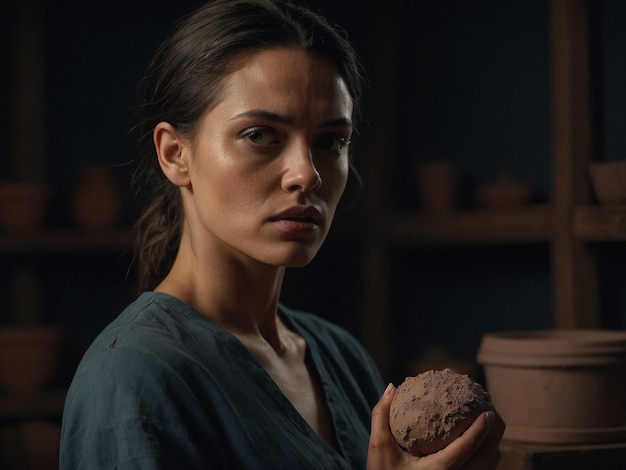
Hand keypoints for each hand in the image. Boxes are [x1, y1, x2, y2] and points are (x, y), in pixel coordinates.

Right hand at [367, 383, 504, 469]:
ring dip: (492, 446)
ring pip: (488, 468)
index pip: (466, 449)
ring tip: (490, 425)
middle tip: (492, 413)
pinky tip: (479, 441)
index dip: (480, 430)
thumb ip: (381, 416)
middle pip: (487, 459)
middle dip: (495, 435)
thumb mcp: (378, 447)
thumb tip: (392, 387)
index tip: (488, 412)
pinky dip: (486, 456)